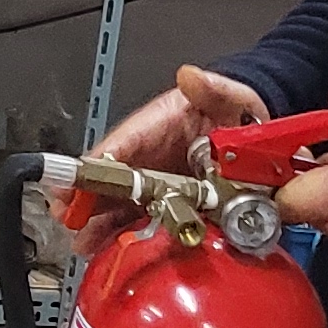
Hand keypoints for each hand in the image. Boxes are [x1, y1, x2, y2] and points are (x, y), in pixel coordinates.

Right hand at [77, 64, 266, 249]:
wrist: (259, 132)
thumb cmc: (238, 109)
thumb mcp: (230, 95)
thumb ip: (213, 88)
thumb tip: (191, 77)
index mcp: (158, 126)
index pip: (120, 145)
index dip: (94, 164)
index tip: (74, 180)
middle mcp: (152, 156)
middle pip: (114, 179)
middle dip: (88, 198)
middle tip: (67, 217)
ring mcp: (163, 183)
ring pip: (126, 204)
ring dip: (104, 223)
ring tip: (85, 243)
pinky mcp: (177, 204)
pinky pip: (150, 221)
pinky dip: (134, 236)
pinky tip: (117, 251)